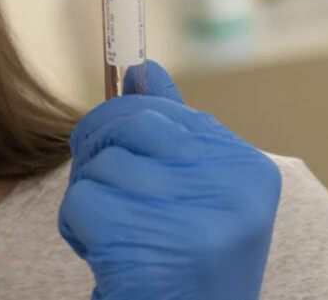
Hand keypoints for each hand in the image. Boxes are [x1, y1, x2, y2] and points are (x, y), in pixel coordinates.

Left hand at [58, 61, 280, 299]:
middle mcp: (230, 193)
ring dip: (91, 197)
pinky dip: (78, 227)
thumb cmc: (186, 259)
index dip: (123, 121)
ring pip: (100, 165)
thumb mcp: (197, 194)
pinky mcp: (145, 248)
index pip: (165, 110)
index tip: (114, 144)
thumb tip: (143, 68)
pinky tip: (106, 254)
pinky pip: (81, 201)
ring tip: (120, 233)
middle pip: (129, 124)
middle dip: (99, 147)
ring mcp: (191, 222)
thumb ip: (174, 131)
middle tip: (103, 186)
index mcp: (249, 171)